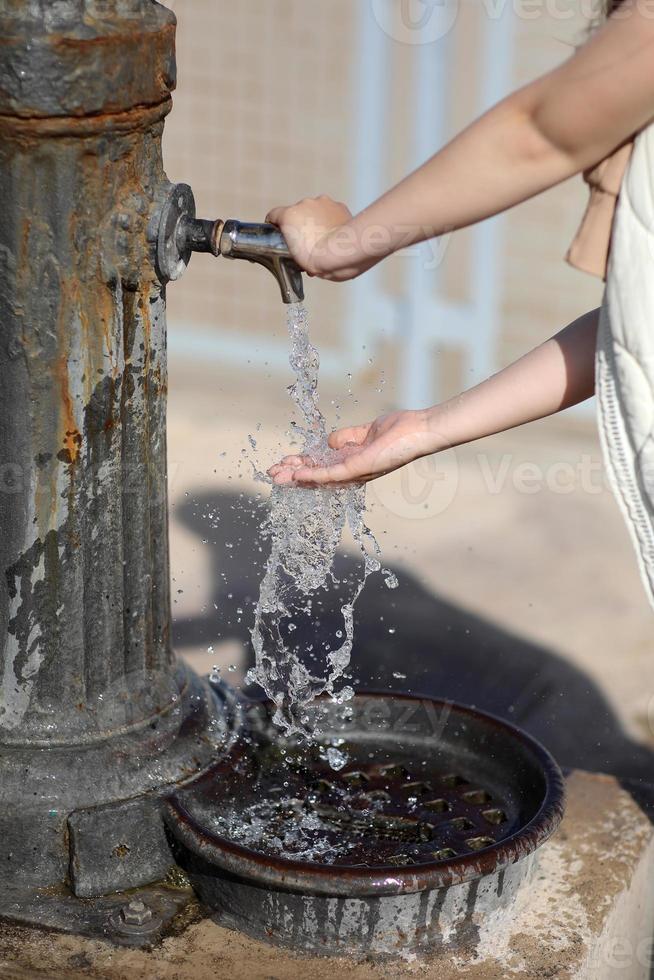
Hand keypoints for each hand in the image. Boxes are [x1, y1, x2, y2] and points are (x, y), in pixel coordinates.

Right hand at [265, 196, 371, 281]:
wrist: (344, 252)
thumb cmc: (320, 259)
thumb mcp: (296, 258)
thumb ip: (294, 246)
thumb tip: (300, 248)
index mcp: (289, 215)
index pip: (274, 215)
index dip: (276, 225)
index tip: (280, 232)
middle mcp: (305, 204)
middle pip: (297, 213)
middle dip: (300, 225)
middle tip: (307, 242)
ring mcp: (323, 203)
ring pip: (315, 210)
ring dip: (316, 221)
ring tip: (323, 238)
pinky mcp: (339, 206)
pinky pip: (331, 211)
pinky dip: (331, 220)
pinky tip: (334, 233)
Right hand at [267, 409, 438, 487]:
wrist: (418, 431)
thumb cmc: (398, 430)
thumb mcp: (365, 432)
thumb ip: (345, 438)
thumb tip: (327, 443)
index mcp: (352, 463)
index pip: (321, 467)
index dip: (301, 466)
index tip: (283, 463)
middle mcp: (352, 472)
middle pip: (316, 477)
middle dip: (292, 476)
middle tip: (271, 475)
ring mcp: (355, 472)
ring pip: (319, 479)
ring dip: (296, 478)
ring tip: (276, 477)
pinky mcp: (359, 469)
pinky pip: (331, 475)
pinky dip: (313, 476)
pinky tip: (297, 476)